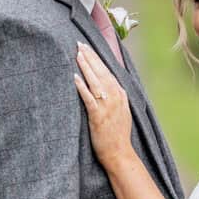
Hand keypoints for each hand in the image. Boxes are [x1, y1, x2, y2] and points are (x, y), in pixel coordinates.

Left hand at [74, 43, 131, 167]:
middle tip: (79, 44)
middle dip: (90, 57)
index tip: (88, 48)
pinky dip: (82, 86)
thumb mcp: (123, 113)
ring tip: (77, 54)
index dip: (97, 59)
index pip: (108, 71)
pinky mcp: (98, 116)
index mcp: (121, 95)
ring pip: (95, 81)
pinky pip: (89, 98)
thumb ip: (118, 98)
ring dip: (86, 66)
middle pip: (101, 72)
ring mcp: (107, 106)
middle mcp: (115, 98)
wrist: (120, 154)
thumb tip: (112, 87)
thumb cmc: (118, 136)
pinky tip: (74, 76)